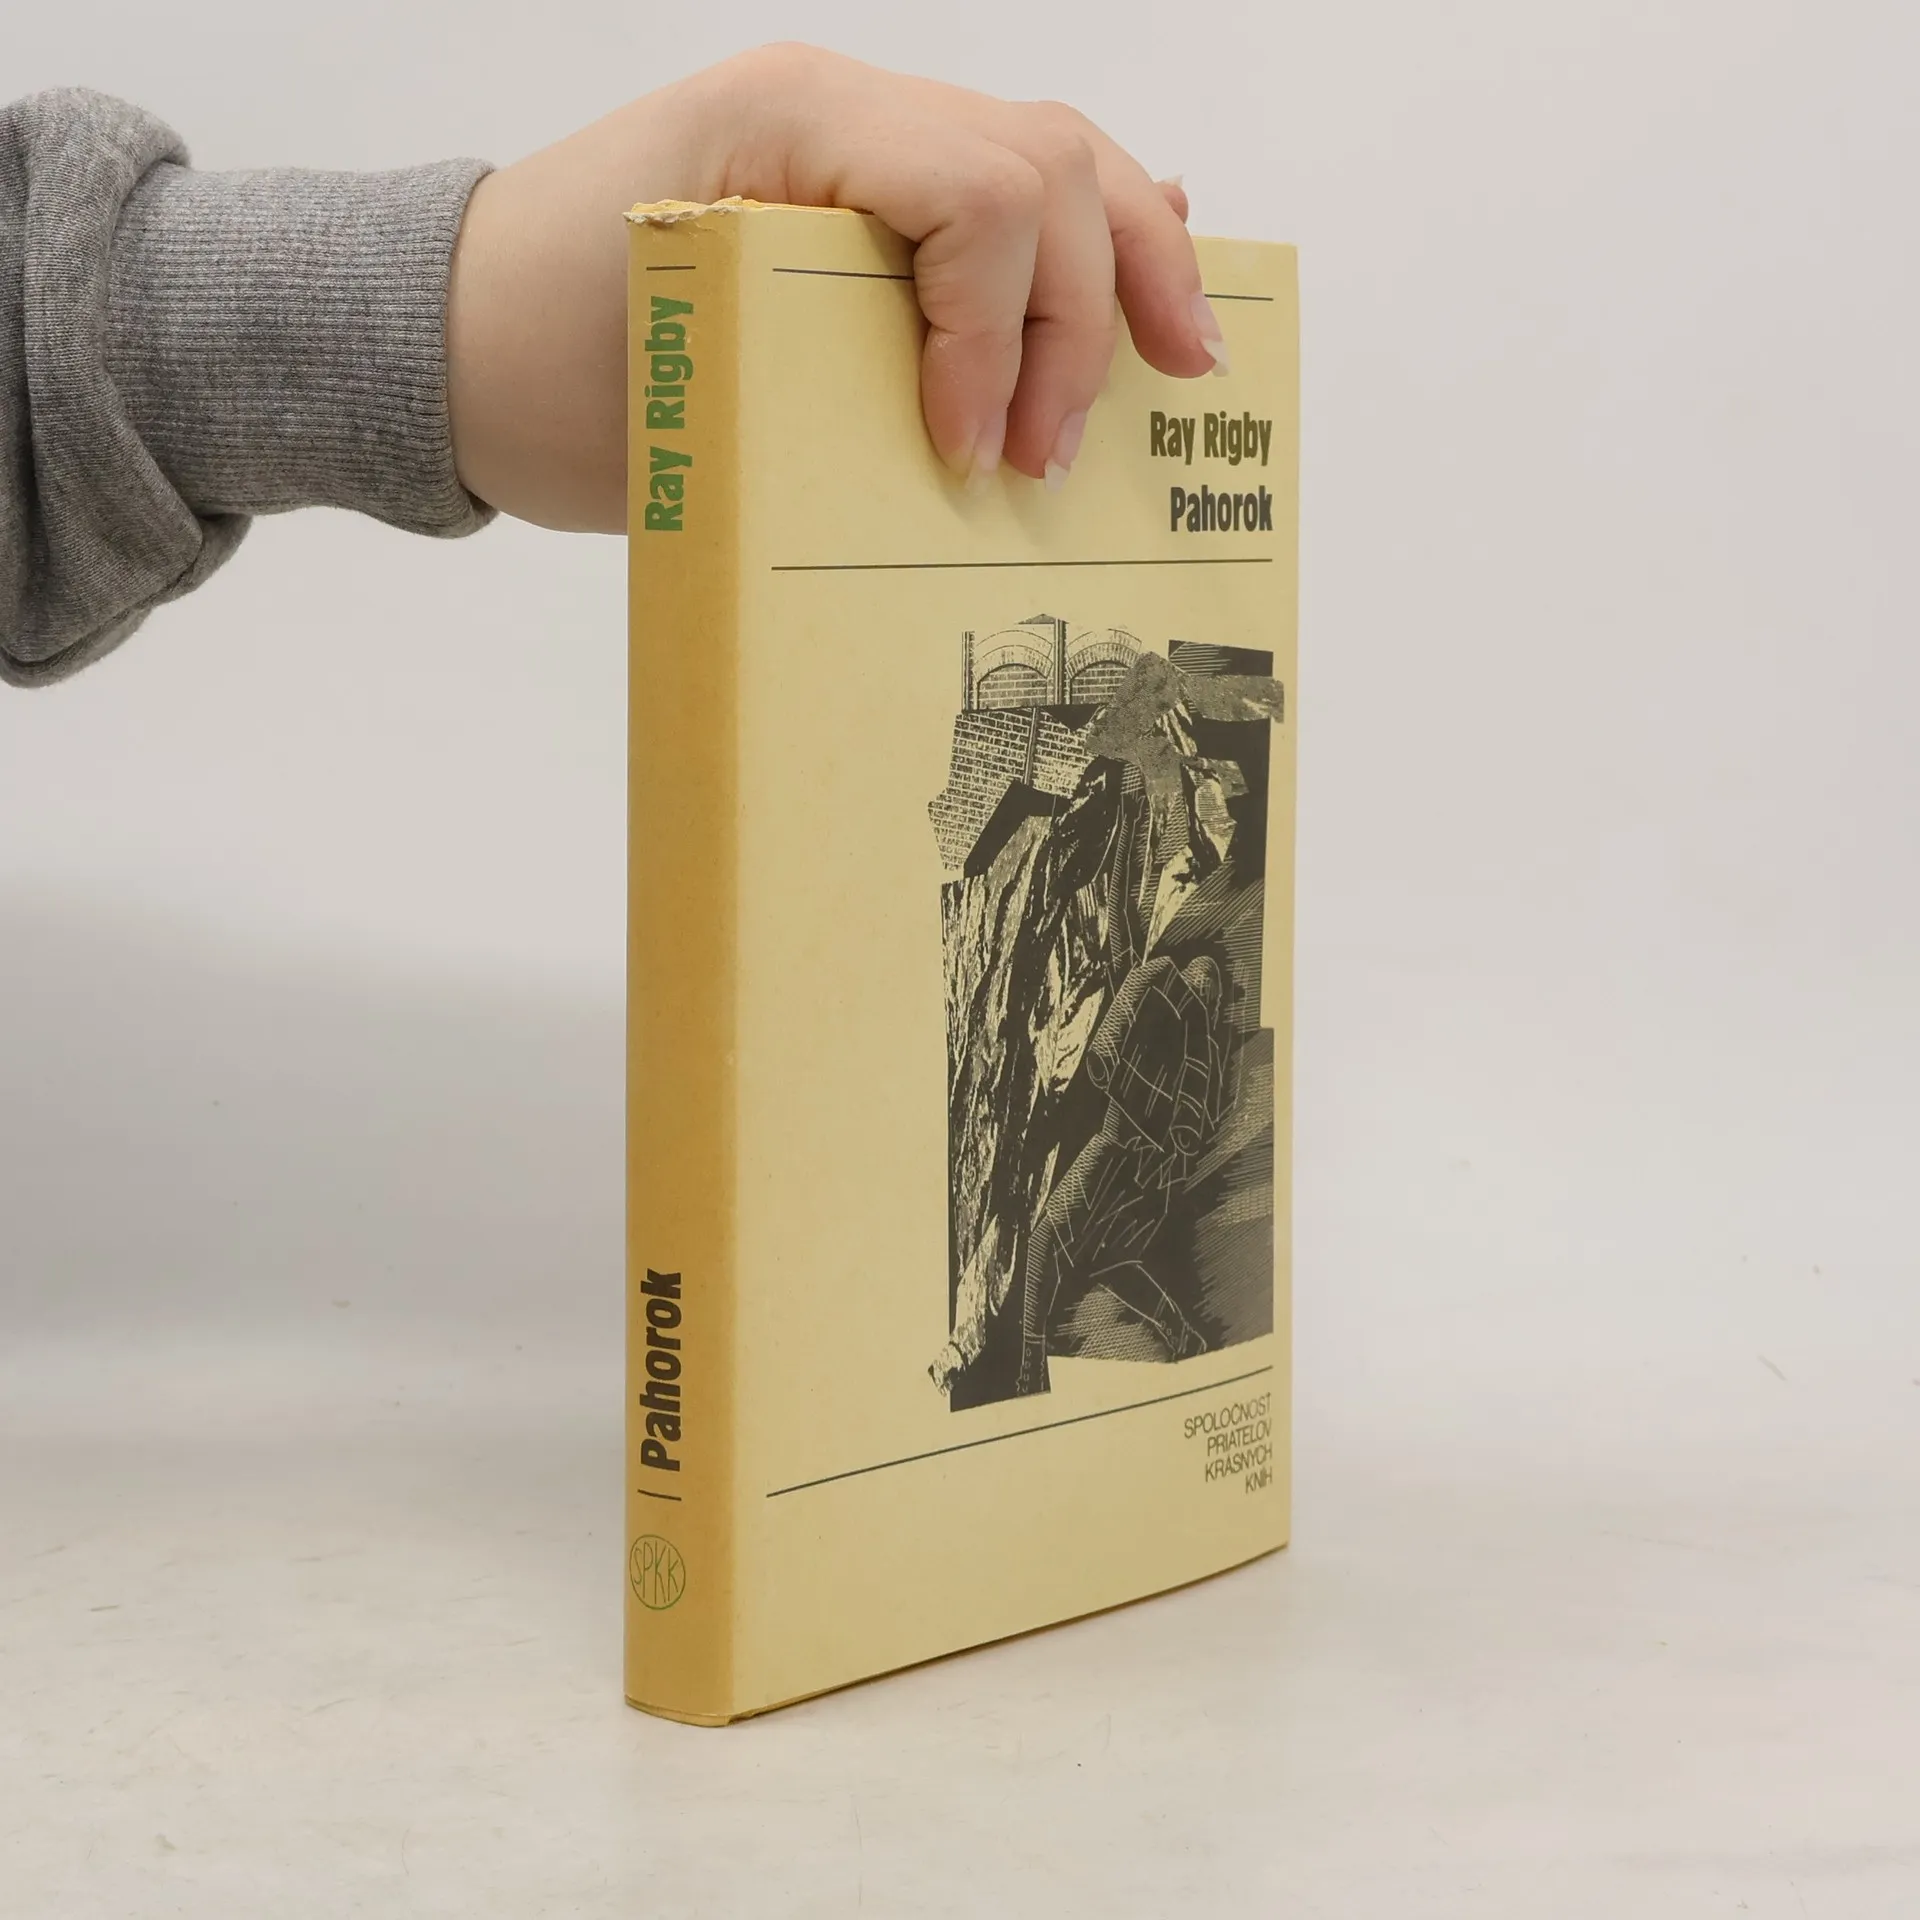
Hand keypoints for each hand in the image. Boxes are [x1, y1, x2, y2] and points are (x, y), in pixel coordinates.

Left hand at [446, 44, 1225, 530]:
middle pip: (1049, 166)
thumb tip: (976, 469)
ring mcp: (856, 143)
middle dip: (1084, 319)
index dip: (1008, 335)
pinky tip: (1158, 260)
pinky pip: (1003, 192)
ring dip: (1127, 268)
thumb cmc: (533, 368)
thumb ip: (830, 394)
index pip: (985, 195)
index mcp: (794, 120)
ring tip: (1185, 363)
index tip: (970, 457)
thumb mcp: (678, 385)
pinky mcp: (858, 201)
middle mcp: (842, 106)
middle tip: (1052, 457)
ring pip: (1053, 160)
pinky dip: (1086, 238)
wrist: (445, 343)